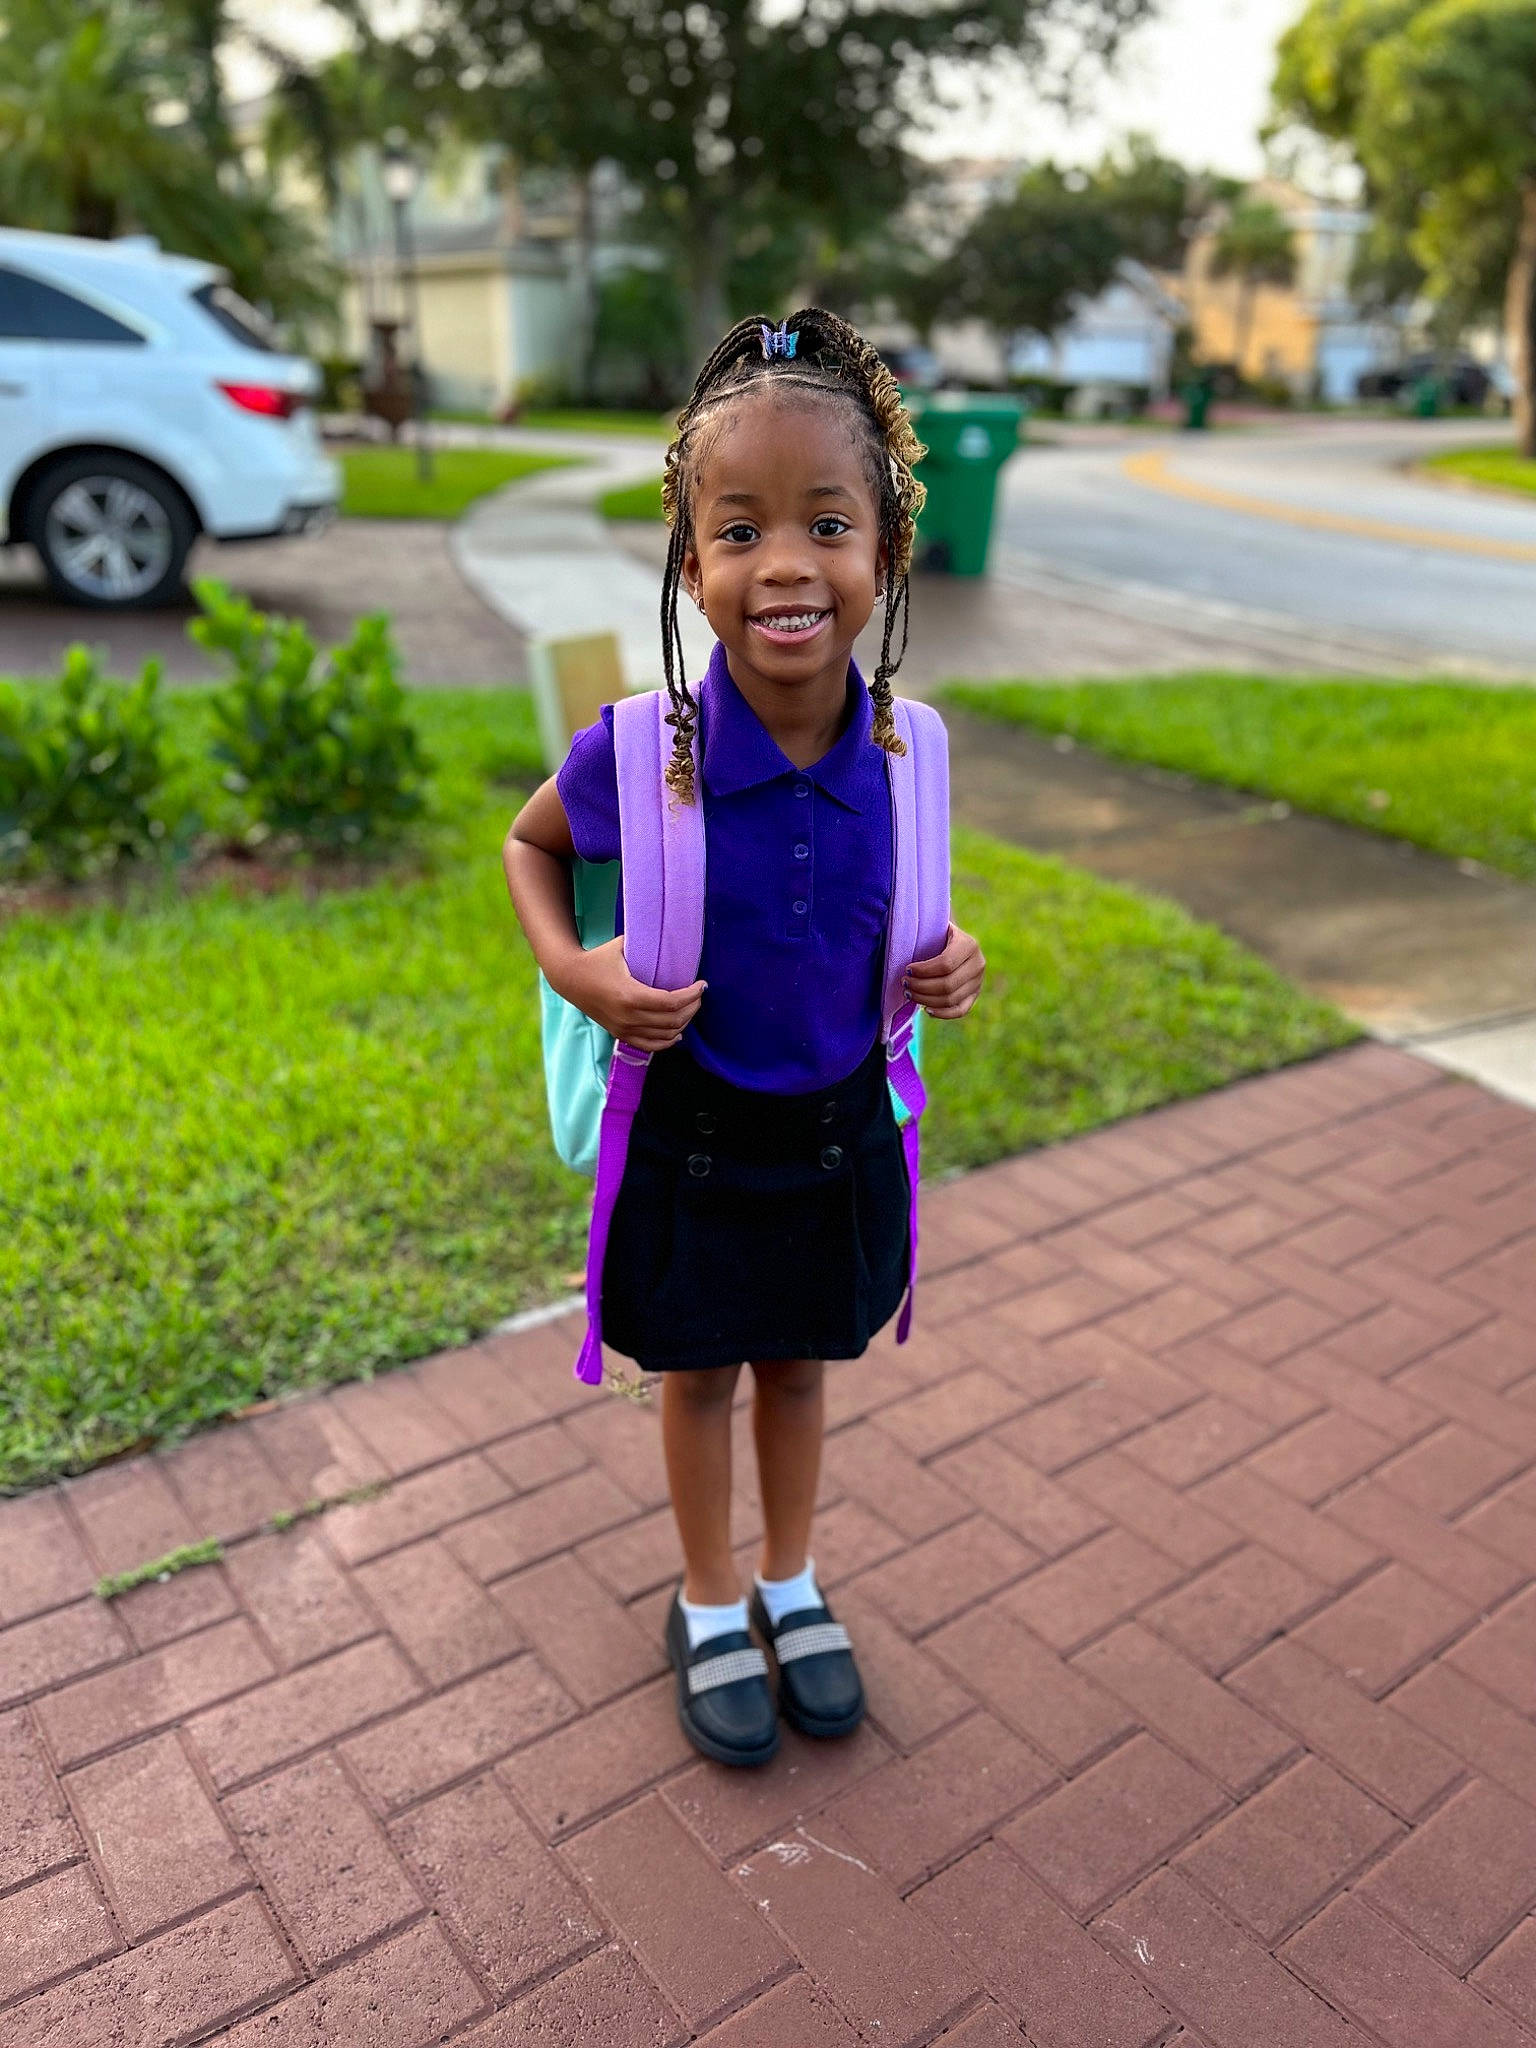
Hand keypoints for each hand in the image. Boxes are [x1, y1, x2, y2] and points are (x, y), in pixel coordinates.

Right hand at [556, 937, 706, 1051]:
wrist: (569, 978)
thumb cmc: (597, 959)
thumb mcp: (622, 946)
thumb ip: (646, 942)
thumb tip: (670, 934)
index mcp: (630, 995)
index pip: (671, 1002)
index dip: (692, 995)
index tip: (702, 984)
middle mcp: (628, 1017)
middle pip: (673, 1020)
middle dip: (692, 1007)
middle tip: (699, 995)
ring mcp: (624, 1028)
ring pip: (665, 1035)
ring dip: (684, 1023)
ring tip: (691, 1008)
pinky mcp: (620, 1034)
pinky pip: (650, 1046)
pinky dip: (667, 1041)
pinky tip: (678, 1033)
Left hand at [905, 923, 984, 1019]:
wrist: (954, 941)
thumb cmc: (937, 933)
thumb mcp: (935, 927)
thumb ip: (924, 930)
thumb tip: (902, 932)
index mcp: (969, 945)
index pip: (945, 964)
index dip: (924, 970)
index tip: (907, 970)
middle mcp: (978, 964)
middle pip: (947, 985)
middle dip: (921, 987)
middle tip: (905, 983)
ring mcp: (979, 982)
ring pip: (951, 999)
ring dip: (925, 999)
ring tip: (909, 993)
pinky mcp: (975, 995)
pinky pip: (960, 1011)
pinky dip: (941, 1013)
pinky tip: (925, 1008)